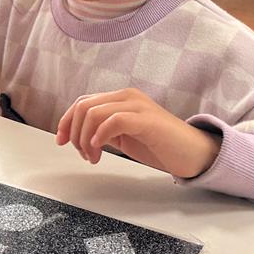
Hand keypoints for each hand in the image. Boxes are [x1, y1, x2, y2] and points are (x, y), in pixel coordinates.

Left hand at [55, 88, 220, 178]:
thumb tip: (80, 135)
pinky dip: (100, 135)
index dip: (66, 121)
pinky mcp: (146, 120)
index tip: (60, 141)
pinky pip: (113, 120)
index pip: (83, 102)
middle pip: (84, 106)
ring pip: (94, 113)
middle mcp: (128, 96)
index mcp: (122, 98)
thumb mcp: (124, 136)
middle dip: (74, 132)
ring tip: (93, 157)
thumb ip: (104, 130)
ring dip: (85, 139)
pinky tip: (99, 149)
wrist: (193, 153)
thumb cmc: (161, 146)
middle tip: (82, 154)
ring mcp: (137, 106)